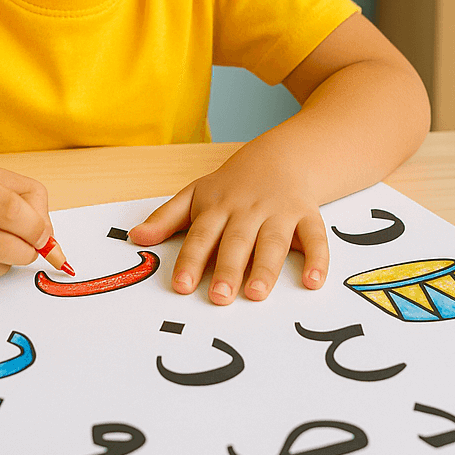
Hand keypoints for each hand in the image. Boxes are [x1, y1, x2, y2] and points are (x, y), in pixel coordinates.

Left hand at [127, 147, 328, 304]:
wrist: (280, 157)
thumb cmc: (231, 185)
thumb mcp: (195, 195)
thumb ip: (166, 219)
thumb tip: (135, 238)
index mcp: (217, 206)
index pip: (201, 235)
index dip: (190, 260)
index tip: (180, 286)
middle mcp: (248, 210)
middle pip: (236, 241)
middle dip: (227, 269)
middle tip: (218, 298)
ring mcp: (279, 213)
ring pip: (272, 242)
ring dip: (265, 268)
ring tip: (256, 293)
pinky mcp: (307, 216)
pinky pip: (315, 238)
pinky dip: (318, 260)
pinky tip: (313, 283)